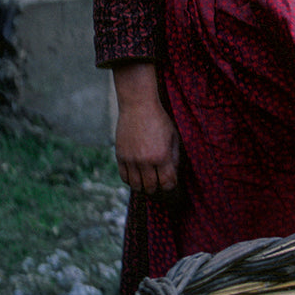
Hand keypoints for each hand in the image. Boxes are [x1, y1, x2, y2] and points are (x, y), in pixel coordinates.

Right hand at [111, 62, 180, 194]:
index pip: (167, 182)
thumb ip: (174, 156)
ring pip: (136, 185)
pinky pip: (124, 177)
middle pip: (151, 187)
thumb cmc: (159, 120)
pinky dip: (131, 180)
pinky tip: (137, 177)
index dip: (170, 186)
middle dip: (157, 188)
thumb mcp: (173, 136)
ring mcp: (131, 160)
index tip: (171, 184)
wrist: (138, 106)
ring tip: (148, 184)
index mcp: (161, 156)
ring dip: (143, 187)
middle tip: (160, 185)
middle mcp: (145, 161)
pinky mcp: (120, 156)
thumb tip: (173, 173)